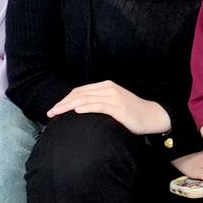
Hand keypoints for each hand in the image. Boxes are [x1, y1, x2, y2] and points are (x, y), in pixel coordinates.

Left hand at [50, 80, 172, 136]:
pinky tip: (76, 111)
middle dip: (62, 103)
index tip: (54, 109)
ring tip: (57, 113)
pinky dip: (86, 107)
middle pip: (79, 94)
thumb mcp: (113, 103)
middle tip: (50, 113)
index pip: (80, 91)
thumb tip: (79, 110)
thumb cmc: (131, 113)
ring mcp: (114, 97)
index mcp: (106, 86)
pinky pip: (99, 106)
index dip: (65, 99)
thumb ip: (99, 103)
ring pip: (86, 99)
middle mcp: (108, 88)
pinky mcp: (119, 107)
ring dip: (68, 106)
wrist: (152, 116)